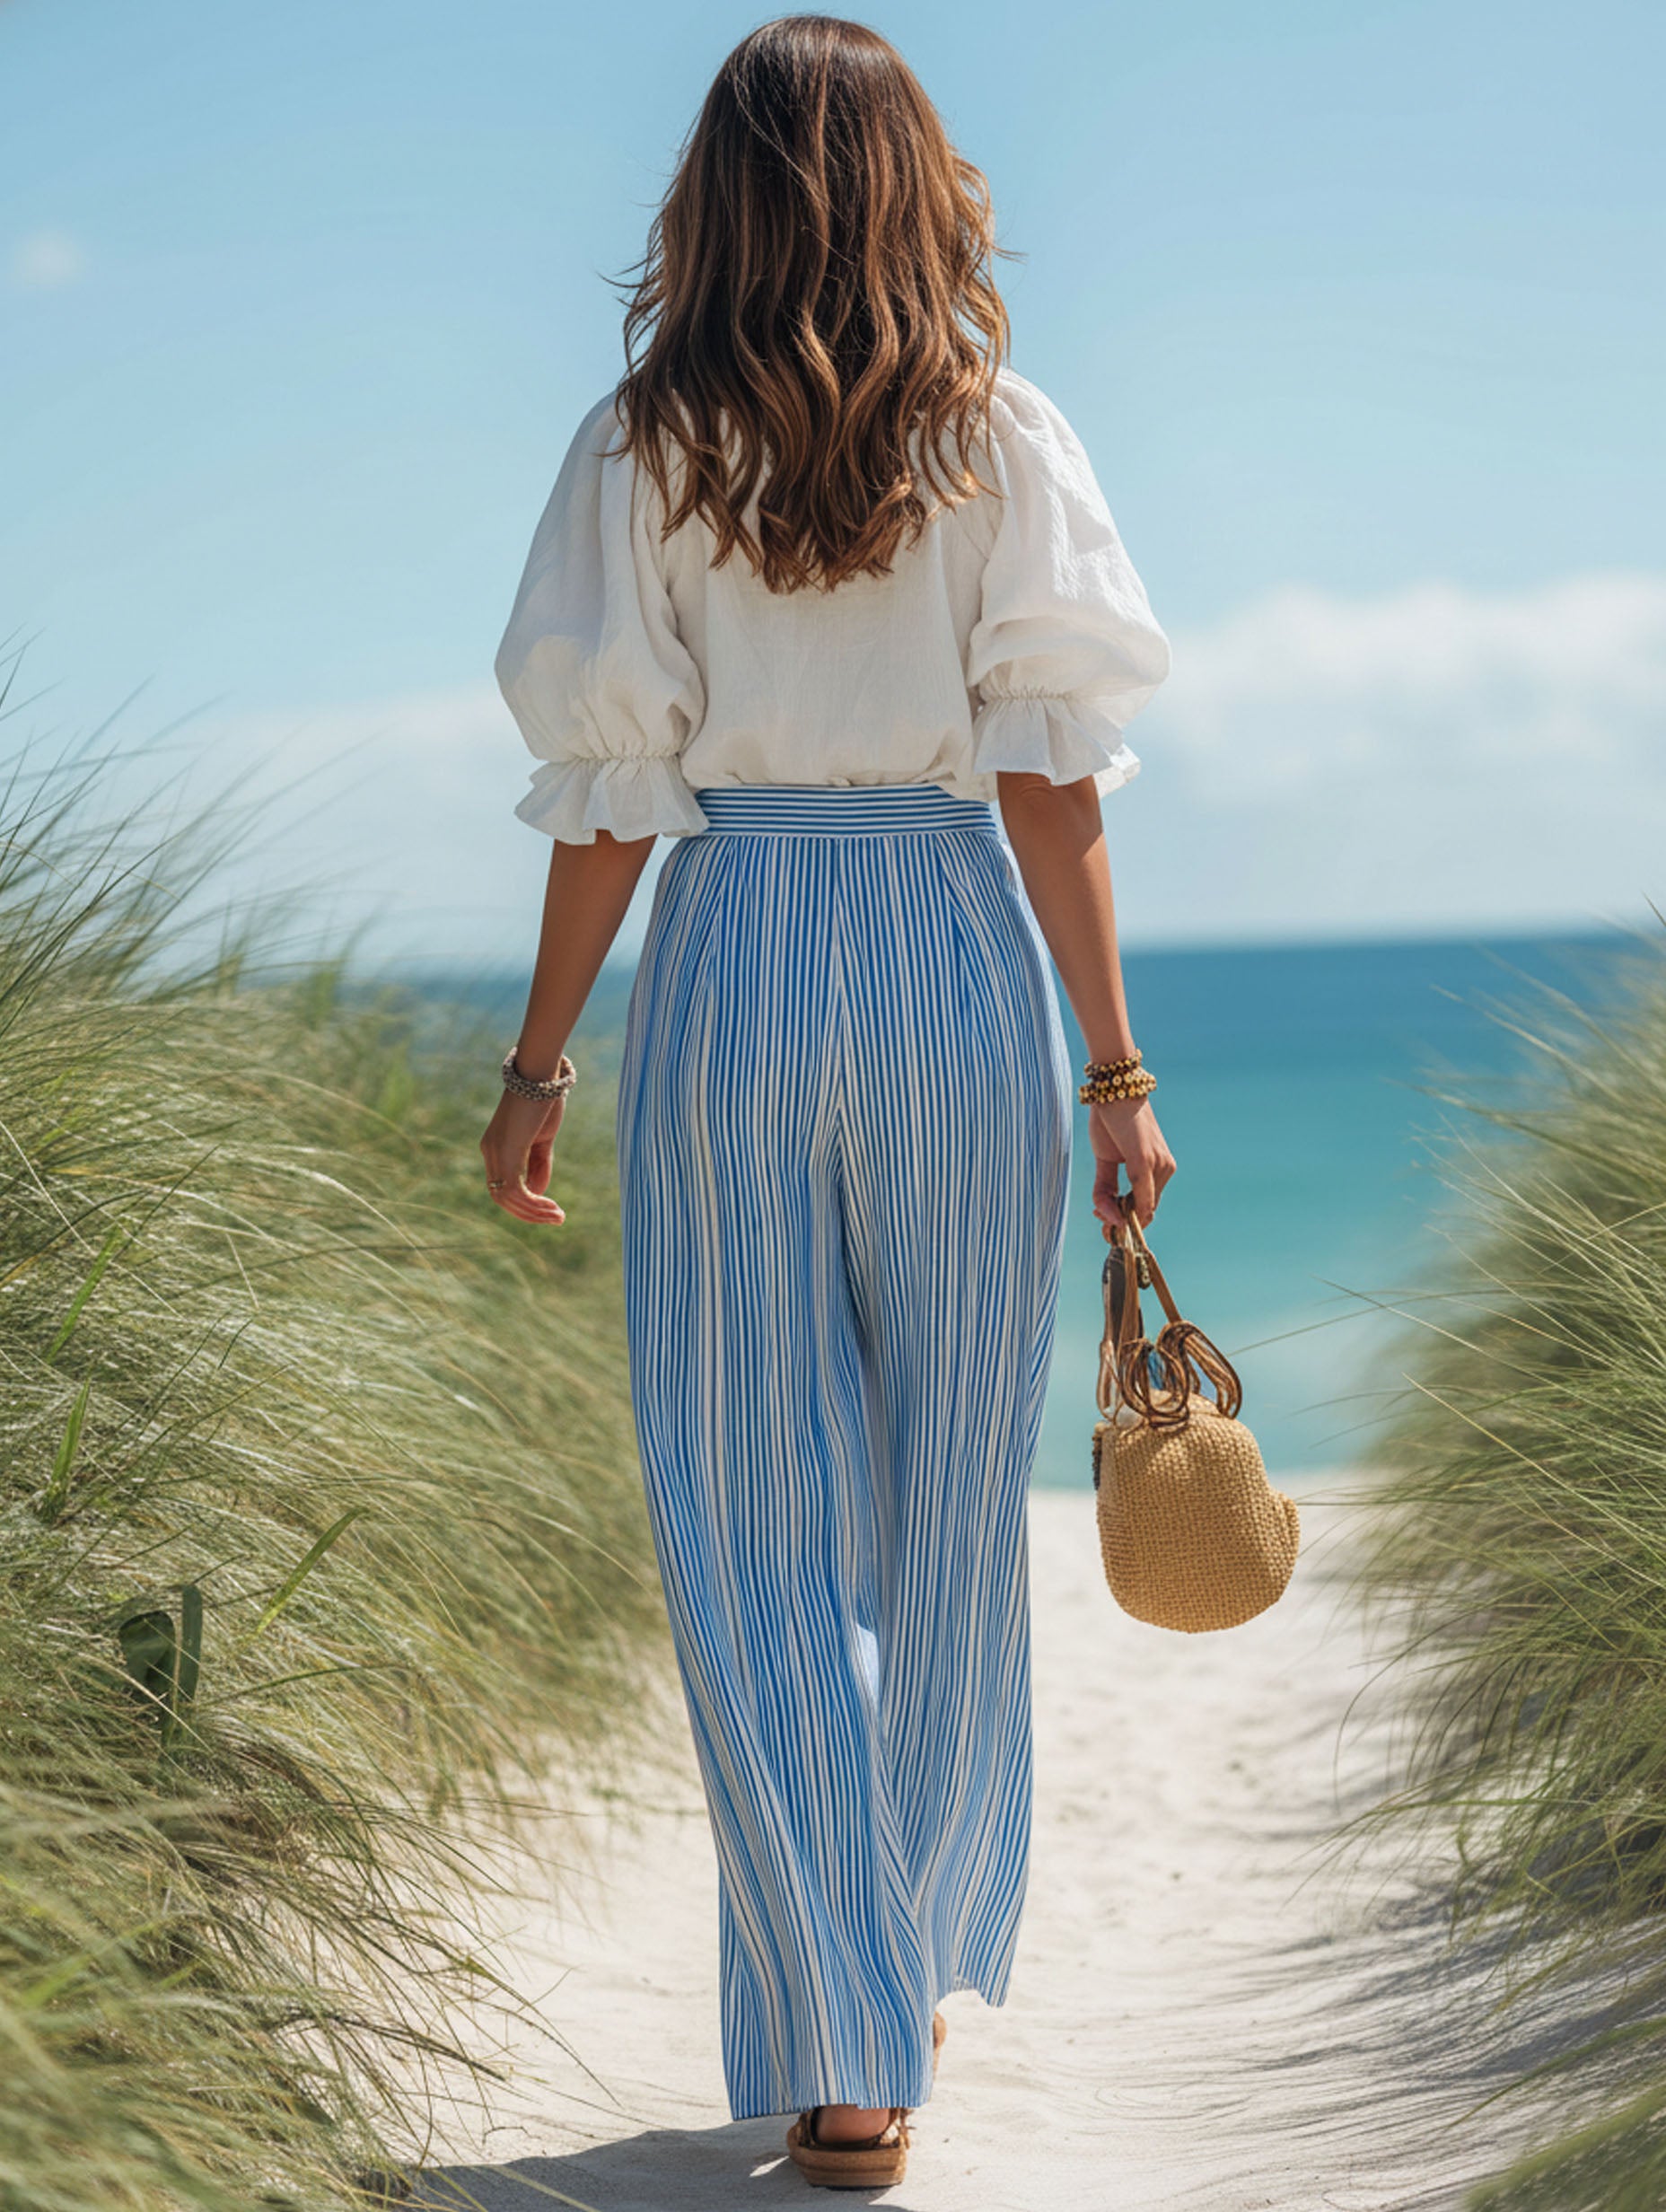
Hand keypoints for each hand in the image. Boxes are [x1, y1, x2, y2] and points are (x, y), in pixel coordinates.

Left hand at [479, 1091, 566, 1224]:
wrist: (541, 1074)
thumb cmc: (543, 1100)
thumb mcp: (543, 1138)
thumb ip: (539, 1165)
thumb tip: (537, 1193)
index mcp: (496, 1147)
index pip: (503, 1186)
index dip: (524, 1204)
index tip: (550, 1208)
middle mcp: (489, 1151)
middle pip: (502, 1198)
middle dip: (529, 1213)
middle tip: (556, 1218)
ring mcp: (494, 1153)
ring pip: (508, 1199)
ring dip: (534, 1212)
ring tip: (558, 1216)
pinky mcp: (505, 1152)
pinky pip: (515, 1191)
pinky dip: (534, 1203)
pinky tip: (552, 1206)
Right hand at [1088, 1098, 1174, 1235]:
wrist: (1116, 1089)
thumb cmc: (1111, 1121)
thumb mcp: (1105, 1159)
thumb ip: (1106, 1187)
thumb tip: (1103, 1215)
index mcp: (1158, 1168)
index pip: (1148, 1206)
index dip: (1128, 1221)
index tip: (1106, 1225)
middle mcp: (1164, 1168)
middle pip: (1147, 1212)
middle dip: (1123, 1225)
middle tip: (1101, 1227)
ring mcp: (1158, 1165)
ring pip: (1144, 1209)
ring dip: (1121, 1219)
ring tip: (1100, 1214)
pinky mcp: (1146, 1161)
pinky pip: (1141, 1196)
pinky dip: (1127, 1210)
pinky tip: (1111, 1214)